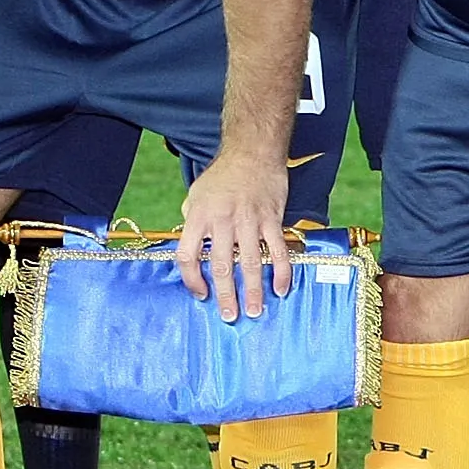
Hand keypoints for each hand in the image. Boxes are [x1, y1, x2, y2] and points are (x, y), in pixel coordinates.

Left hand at [177, 152, 291, 320]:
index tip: (201, 294)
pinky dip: (281, 271)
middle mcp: (222, 221)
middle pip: (222, 265)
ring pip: (251, 262)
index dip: (192, 279)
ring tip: (255, 311)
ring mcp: (248, 220)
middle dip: (226, 295)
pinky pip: (277, 250)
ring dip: (254, 290)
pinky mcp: (271, 218)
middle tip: (230, 316)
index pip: (188, 255)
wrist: (251, 152)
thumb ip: (192, 221)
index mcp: (199, 217)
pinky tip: (281, 288)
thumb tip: (192, 247)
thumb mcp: (195, 194)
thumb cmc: (222, 176)